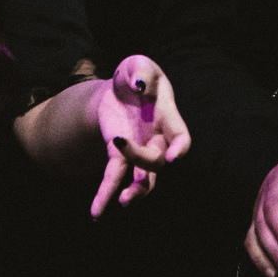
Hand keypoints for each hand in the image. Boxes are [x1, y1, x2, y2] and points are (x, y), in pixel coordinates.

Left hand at [88, 56, 191, 218]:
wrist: (121, 87)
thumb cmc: (136, 74)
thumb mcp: (137, 64)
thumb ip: (140, 70)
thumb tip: (138, 84)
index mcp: (167, 116)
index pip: (181, 136)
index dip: (180, 148)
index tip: (174, 157)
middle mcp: (158, 139)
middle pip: (157, 160)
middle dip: (141, 158)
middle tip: (118, 143)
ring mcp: (140, 151)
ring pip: (144, 180)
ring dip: (135, 192)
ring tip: (123, 202)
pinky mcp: (119, 157)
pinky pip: (115, 179)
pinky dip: (106, 195)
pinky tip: (96, 212)